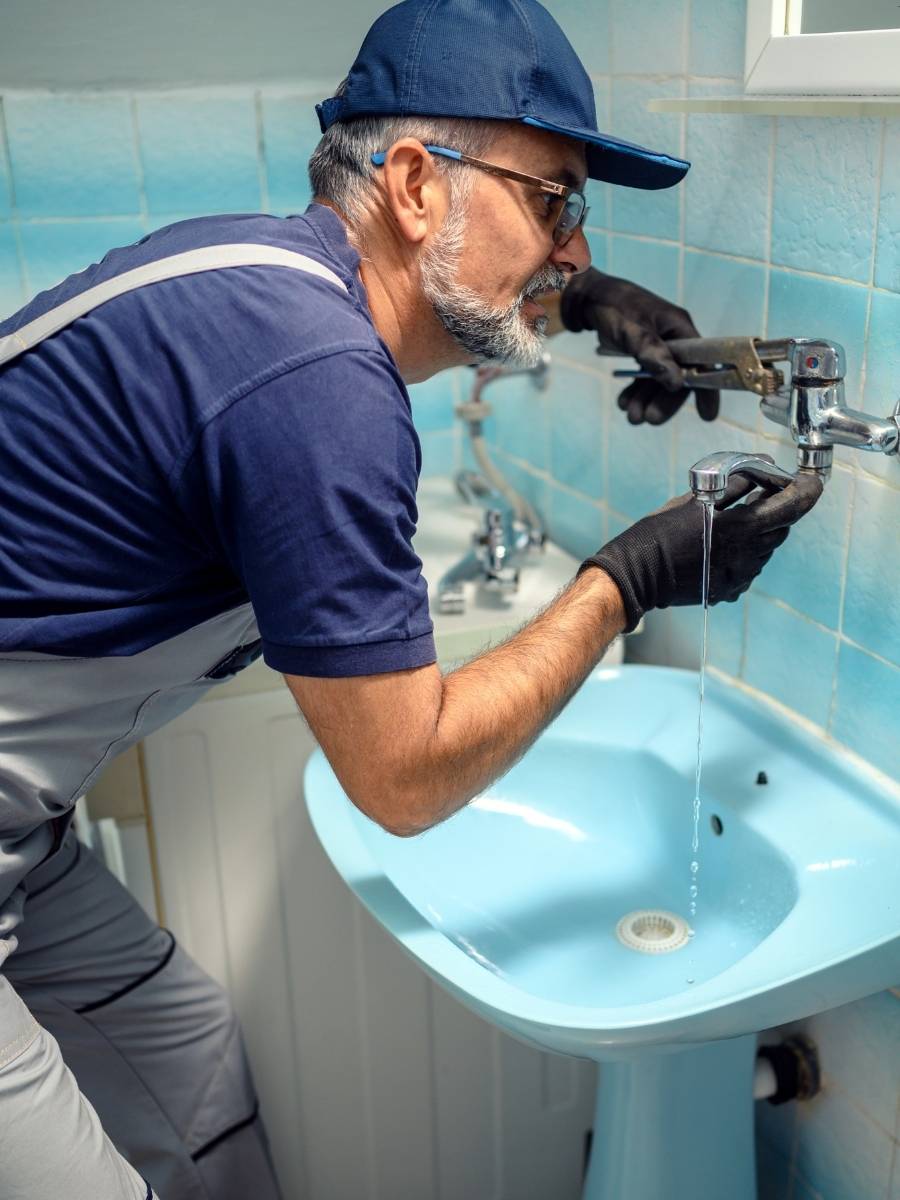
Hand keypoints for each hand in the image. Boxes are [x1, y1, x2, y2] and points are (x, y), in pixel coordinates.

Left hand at [560, 267, 719, 424]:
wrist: (589, 297)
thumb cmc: (615, 307)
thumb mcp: (634, 331)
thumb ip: (654, 356)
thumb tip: (677, 383)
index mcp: (680, 329)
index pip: (703, 363)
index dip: (708, 389)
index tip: (707, 416)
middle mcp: (674, 339)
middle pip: (679, 379)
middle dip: (664, 402)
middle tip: (648, 419)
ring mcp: (659, 347)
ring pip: (660, 382)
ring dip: (647, 401)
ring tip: (632, 417)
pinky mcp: (644, 353)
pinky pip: (646, 379)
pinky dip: (636, 393)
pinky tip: (624, 403)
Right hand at [579, 471, 823, 631]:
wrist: (638, 573)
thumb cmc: (660, 531)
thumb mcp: (697, 499)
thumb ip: (734, 487)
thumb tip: (759, 475)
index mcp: (741, 528)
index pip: (792, 507)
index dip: (807, 492)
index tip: (811, 482)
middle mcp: (747, 556)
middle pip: (781, 529)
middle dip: (777, 511)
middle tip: (763, 495)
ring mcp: (739, 577)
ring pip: (765, 550)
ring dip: (758, 534)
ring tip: (733, 522)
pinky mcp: (728, 590)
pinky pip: (748, 569)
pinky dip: (743, 554)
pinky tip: (720, 548)